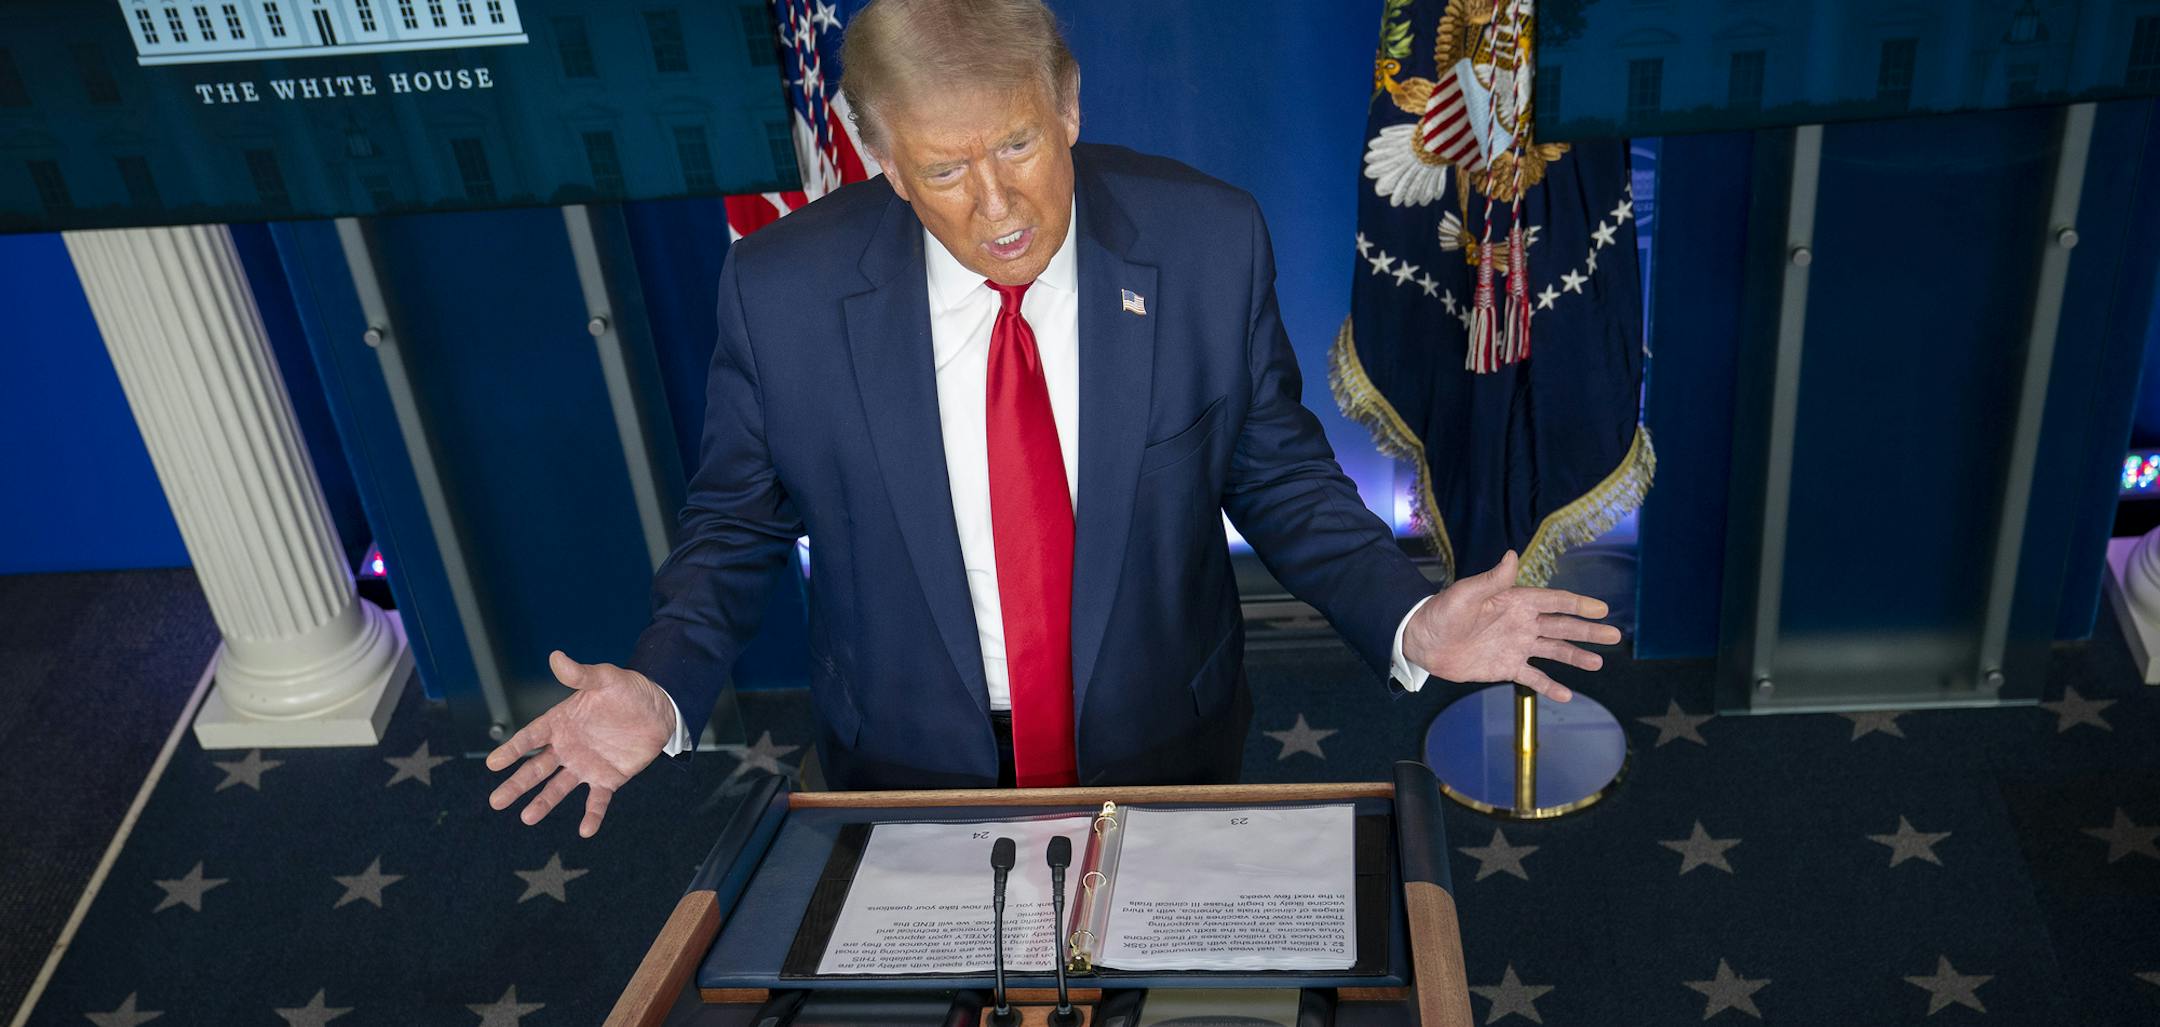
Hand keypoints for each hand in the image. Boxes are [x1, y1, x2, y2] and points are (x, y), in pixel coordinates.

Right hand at [485, 650, 676, 837]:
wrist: (659, 708)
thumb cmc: (627, 689)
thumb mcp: (605, 678)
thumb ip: (580, 674)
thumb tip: (556, 656)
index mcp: (561, 722)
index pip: (531, 738)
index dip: (512, 750)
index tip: (493, 764)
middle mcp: (568, 747)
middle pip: (536, 769)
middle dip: (517, 785)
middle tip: (496, 802)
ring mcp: (586, 765)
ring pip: (558, 788)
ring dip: (544, 802)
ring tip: (527, 818)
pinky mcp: (608, 779)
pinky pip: (597, 800)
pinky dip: (592, 815)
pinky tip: (585, 830)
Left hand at [1403, 550, 1621, 701]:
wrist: (1422, 641)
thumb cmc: (1442, 611)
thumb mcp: (1466, 594)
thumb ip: (1492, 579)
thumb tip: (1511, 555)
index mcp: (1516, 601)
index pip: (1555, 601)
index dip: (1579, 604)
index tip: (1603, 608)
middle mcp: (1522, 623)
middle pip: (1562, 627)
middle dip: (1588, 631)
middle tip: (1614, 636)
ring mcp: (1516, 646)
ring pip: (1554, 652)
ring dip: (1576, 657)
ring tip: (1598, 664)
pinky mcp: (1506, 667)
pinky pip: (1534, 677)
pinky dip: (1550, 686)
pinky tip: (1568, 695)